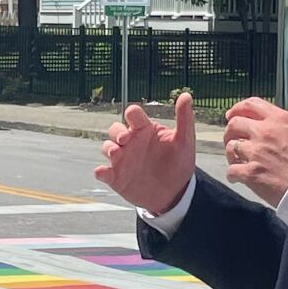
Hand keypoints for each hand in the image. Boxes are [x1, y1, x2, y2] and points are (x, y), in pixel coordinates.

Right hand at [94, 91, 196, 213]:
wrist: (176, 193)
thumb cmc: (179, 163)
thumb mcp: (185, 140)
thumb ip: (184, 118)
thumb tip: (186, 95)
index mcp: (145, 130)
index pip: (133, 114)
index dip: (132, 115)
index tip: (136, 122)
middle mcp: (131, 142)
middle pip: (115, 129)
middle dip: (117, 132)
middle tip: (125, 140)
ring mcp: (122, 159)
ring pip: (107, 147)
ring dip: (108, 149)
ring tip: (116, 154)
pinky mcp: (117, 177)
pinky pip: (103, 172)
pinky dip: (101, 171)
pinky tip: (103, 172)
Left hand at [223, 96, 287, 206]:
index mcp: (279, 120)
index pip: (251, 104)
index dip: (237, 108)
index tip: (232, 115)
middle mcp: (264, 132)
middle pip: (234, 124)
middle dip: (230, 131)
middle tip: (233, 139)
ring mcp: (256, 152)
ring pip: (230, 147)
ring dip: (231, 154)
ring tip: (237, 160)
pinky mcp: (251, 173)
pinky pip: (231, 170)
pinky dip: (232, 175)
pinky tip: (237, 178)